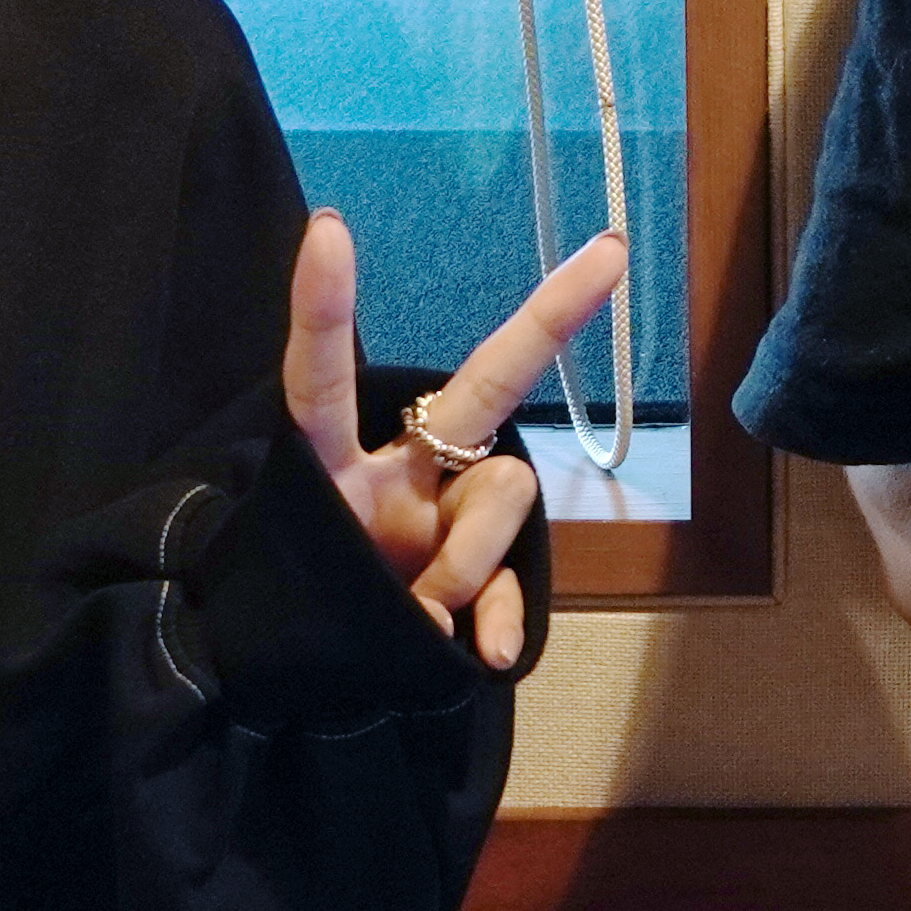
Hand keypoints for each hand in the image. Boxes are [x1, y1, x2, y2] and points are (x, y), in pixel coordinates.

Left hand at [282, 208, 627, 670]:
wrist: (310, 685)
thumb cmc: (300, 616)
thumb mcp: (314, 599)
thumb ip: (388, 596)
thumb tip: (448, 624)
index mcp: (333, 464)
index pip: (321, 378)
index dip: (321, 307)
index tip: (327, 225)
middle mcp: (404, 472)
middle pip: (483, 388)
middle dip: (548, 317)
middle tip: (611, 251)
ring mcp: (450, 520)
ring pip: (502, 499)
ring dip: (464, 566)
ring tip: (416, 619)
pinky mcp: (481, 580)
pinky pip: (514, 583)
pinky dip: (502, 618)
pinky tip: (492, 651)